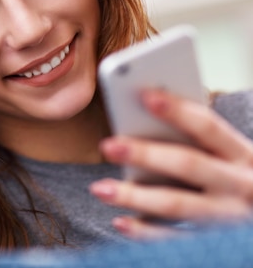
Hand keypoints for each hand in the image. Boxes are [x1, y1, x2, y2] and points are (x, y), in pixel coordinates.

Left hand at [91, 89, 252, 238]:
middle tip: (107, 146)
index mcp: (244, 154)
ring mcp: (227, 217)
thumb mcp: (232, 155)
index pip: (208, 127)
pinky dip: (146, 232)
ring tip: (99, 188)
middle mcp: (239, 185)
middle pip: (188, 165)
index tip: (145, 96)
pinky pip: (175, 239)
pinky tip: (120, 222)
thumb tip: (144, 111)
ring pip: (177, 205)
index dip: (178, 111)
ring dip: (135, 196)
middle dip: (145, 154)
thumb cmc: (237, 177)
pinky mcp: (213, 241)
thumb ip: (199, 139)